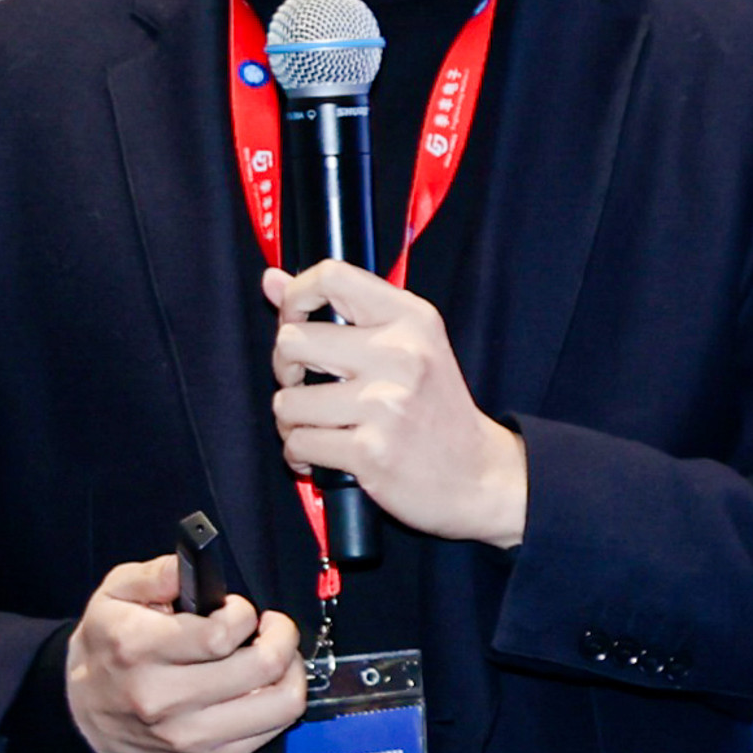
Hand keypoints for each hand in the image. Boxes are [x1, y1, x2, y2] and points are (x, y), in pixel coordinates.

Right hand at [64, 553, 305, 752]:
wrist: (82, 713)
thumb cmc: (107, 645)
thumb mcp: (115, 593)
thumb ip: (157, 574)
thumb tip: (195, 565)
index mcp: (139, 649)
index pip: (222, 635)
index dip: (244, 614)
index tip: (237, 609)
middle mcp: (164, 698)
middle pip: (261, 668)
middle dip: (282, 637)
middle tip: (273, 627)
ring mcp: (188, 735)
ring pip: (279, 706)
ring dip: (291, 672)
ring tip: (277, 656)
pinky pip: (270, 733)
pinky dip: (277, 704)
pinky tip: (261, 686)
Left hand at [262, 261, 530, 545]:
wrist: (481, 475)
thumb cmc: (437, 410)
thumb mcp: (408, 344)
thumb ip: (342, 309)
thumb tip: (271, 279)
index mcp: (411, 319)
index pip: (331, 277)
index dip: (295, 296)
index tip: (296, 321)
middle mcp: (400, 354)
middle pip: (293, 340)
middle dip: (284, 368)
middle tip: (304, 384)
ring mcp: (385, 405)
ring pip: (287, 402)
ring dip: (291, 421)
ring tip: (317, 426)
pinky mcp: (370, 452)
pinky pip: (299, 444)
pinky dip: (300, 454)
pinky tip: (323, 455)